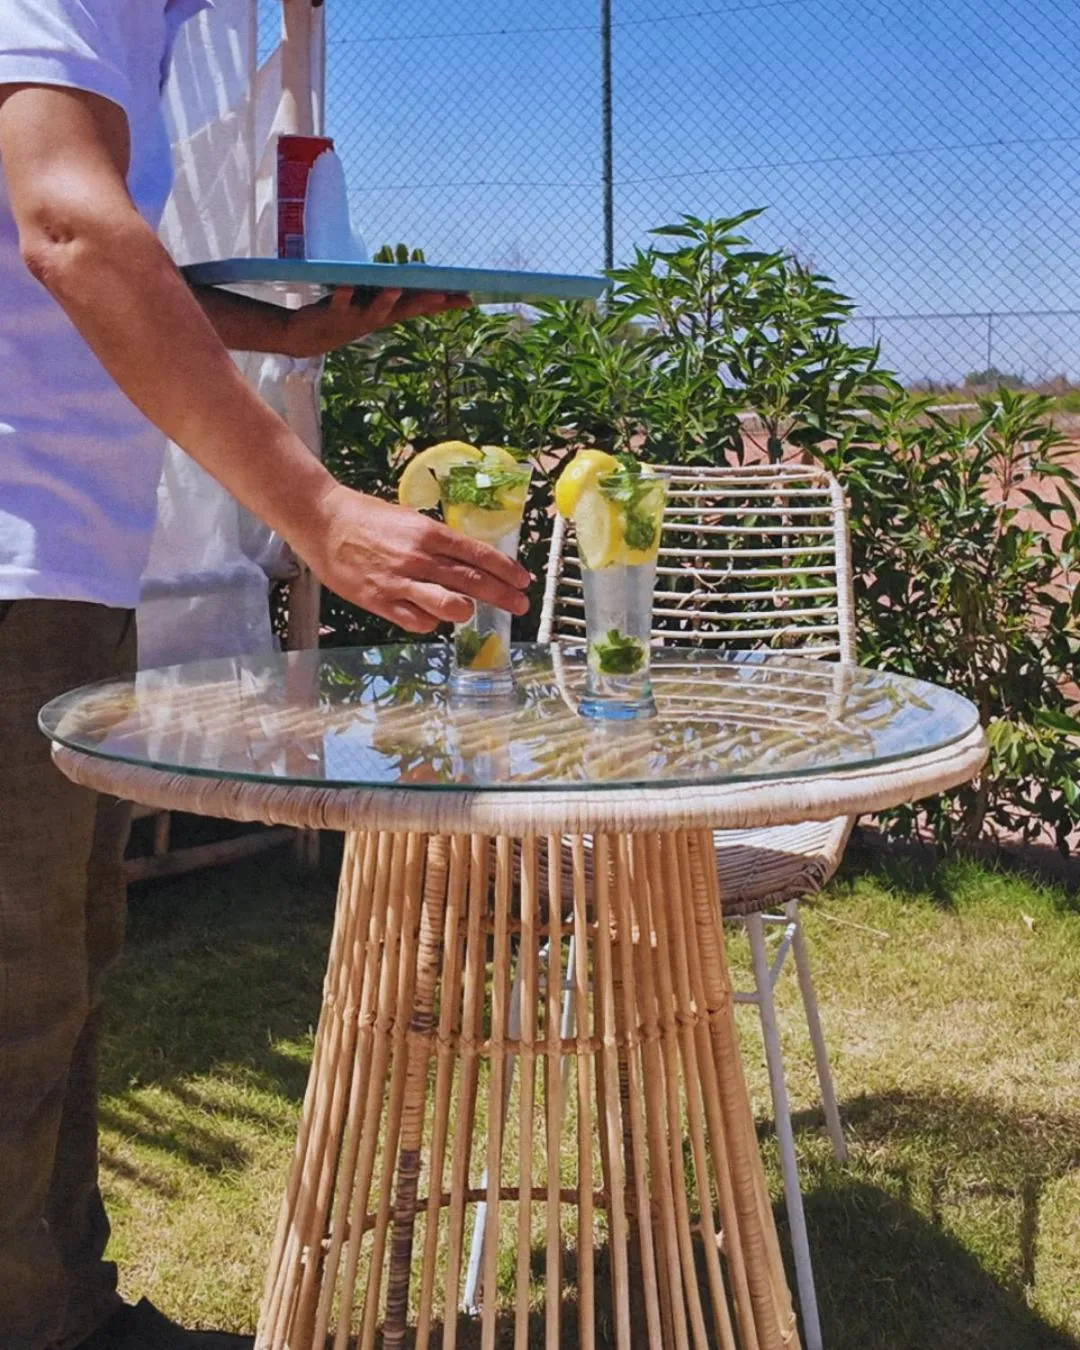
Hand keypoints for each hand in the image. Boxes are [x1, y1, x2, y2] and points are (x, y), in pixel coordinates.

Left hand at [287, 286, 469, 358]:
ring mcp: (356, 318)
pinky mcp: (334, 313)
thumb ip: (395, 295)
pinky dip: (344, 295)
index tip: (468, 298)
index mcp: (390, 313)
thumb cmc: (346, 315)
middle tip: (442, 295)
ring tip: (396, 288)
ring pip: (376, 310)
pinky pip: (340, 302)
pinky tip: (347, 286)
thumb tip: (416, 277)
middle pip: (405, 310)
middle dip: (423, 302)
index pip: (422, 308)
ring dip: (386, 300)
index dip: (445, 304)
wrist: (309, 337)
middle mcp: (378, 318)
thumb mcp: (374, 305)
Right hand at [298, 484, 530, 631]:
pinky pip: (418, 622)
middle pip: (473, 582)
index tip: (522, 580)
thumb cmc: (368, 518)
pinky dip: (430, 621)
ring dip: (466, 611)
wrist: (323, 522)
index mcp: (429, 533)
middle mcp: (419, 558)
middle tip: (520, 605)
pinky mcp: (381, 602)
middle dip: (503, 596)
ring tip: (469, 611)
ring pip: (451, 606)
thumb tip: (467, 561)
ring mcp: (400, 582)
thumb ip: (437, 543)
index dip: (506, 570)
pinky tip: (430, 615)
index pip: (478, 554)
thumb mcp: (410, 520)